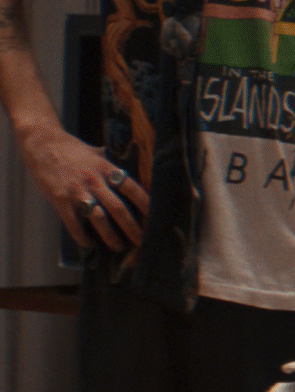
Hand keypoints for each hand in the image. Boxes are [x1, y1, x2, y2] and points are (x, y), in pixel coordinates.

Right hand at [17, 124, 147, 251]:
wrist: (42, 144)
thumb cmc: (72, 148)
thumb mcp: (97, 152)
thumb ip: (111, 163)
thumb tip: (130, 169)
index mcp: (107, 168)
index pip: (132, 188)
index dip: (145, 204)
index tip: (156, 217)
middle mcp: (95, 181)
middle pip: (118, 208)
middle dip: (132, 227)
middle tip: (142, 241)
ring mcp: (77, 191)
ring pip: (99, 219)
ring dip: (110, 236)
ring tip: (119, 247)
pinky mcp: (60, 200)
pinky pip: (73, 223)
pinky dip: (81, 236)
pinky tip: (88, 244)